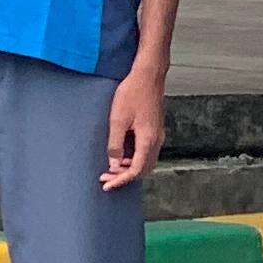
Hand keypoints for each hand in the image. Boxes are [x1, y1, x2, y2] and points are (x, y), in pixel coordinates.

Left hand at [103, 66, 167, 190]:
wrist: (148, 76)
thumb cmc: (132, 94)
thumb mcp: (117, 120)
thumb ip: (115, 144)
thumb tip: (113, 165)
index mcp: (148, 139)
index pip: (136, 170)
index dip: (121, 180)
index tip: (106, 186)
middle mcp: (156, 140)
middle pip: (143, 169)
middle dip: (124, 176)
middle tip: (104, 178)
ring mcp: (157, 135)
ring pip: (145, 161)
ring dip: (128, 167)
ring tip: (108, 168)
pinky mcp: (154, 129)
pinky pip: (145, 151)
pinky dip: (132, 158)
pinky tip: (118, 155)